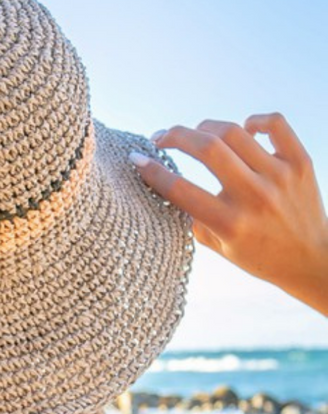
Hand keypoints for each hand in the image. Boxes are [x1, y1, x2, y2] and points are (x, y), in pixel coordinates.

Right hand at [131, 113, 327, 314]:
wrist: (311, 260)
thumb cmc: (258, 256)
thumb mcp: (219, 247)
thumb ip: (194, 219)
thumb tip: (168, 186)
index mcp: (230, 223)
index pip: (181, 189)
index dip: (153, 171)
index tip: (137, 159)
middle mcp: (255, 196)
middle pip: (208, 148)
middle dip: (176, 136)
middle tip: (161, 137)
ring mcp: (280, 176)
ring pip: (235, 131)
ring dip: (205, 128)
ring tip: (195, 135)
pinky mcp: (300, 162)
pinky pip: (275, 124)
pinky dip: (254, 120)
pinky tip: (244, 129)